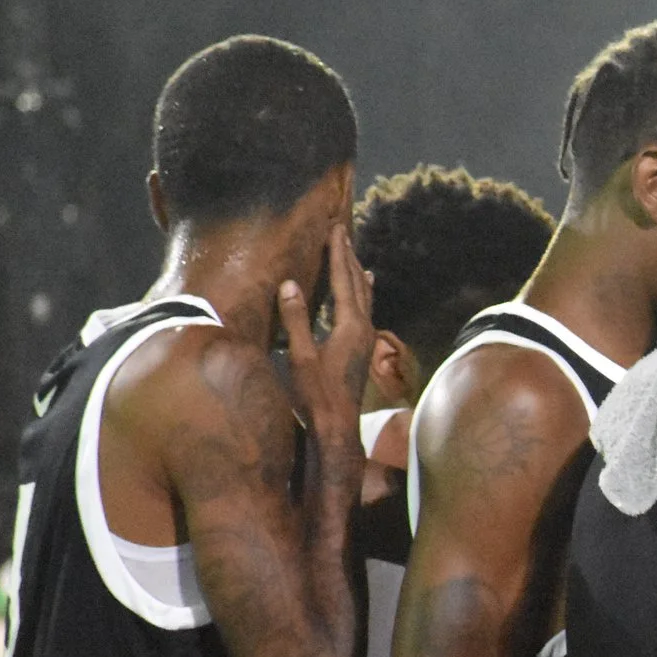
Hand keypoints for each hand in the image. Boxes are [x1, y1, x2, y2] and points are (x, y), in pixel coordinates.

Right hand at [282, 219, 373, 447]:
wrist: (338, 426)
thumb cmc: (316, 394)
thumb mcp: (300, 356)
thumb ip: (295, 319)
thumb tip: (291, 284)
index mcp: (350, 327)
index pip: (344, 281)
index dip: (338, 254)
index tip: (336, 230)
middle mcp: (364, 329)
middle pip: (357, 284)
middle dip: (349, 257)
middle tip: (342, 232)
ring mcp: (366, 339)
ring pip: (364, 297)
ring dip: (356, 273)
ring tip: (353, 254)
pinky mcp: (362, 348)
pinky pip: (365, 310)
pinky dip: (362, 293)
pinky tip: (364, 291)